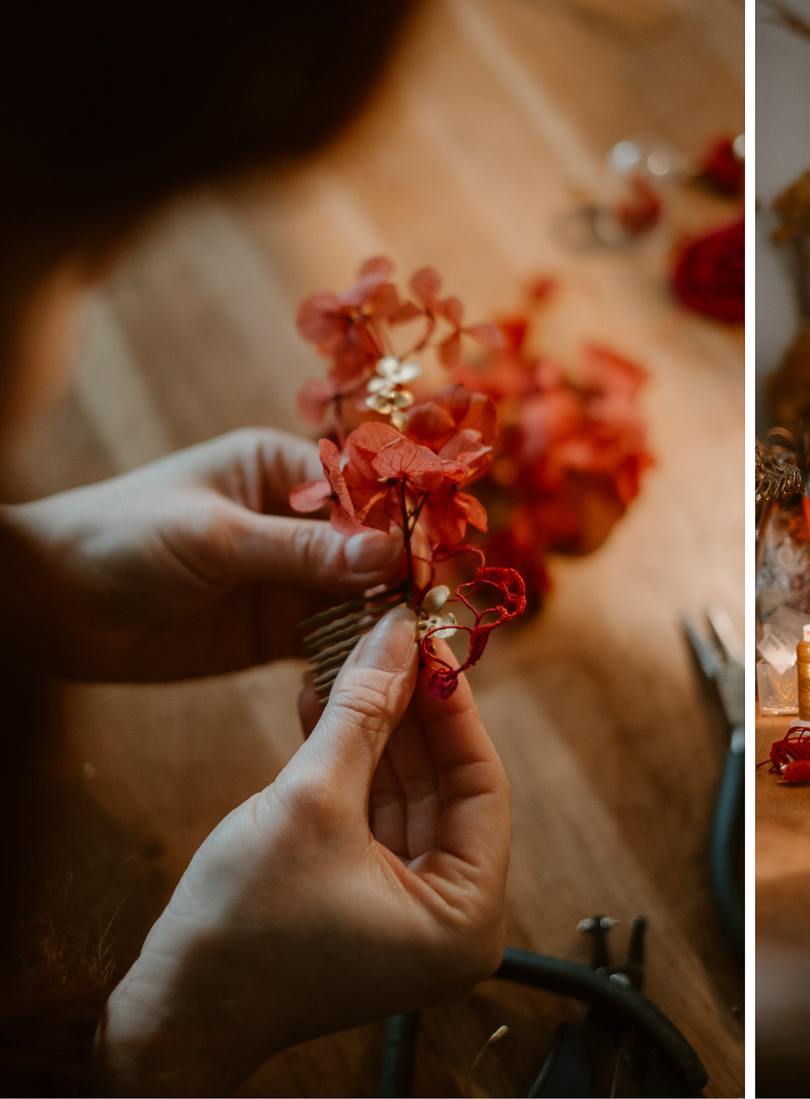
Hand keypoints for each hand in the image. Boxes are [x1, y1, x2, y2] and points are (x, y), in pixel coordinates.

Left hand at [3, 427, 402, 680]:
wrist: (45, 608)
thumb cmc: (121, 539)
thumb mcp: (215, 537)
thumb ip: (302, 550)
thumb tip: (390, 552)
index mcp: (280, 469)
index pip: (361, 488)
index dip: (400, 520)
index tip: (434, 554)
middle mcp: (295, 519)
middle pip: (371, 544)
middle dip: (402, 573)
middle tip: (435, 606)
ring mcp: (289, 577)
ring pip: (359, 594)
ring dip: (386, 616)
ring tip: (420, 644)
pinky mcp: (277, 630)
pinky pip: (333, 638)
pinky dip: (358, 652)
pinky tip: (384, 668)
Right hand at [98, 607, 509, 1094]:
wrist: (170, 1011)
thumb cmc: (241, 934)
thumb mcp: (312, 800)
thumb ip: (363, 712)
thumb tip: (395, 636)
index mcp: (466, 916)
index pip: (482, 785)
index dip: (454, 708)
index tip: (431, 645)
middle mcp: (452, 918)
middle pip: (445, 786)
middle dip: (412, 711)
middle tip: (393, 643)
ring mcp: (411, 913)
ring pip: (408, 795)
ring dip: (377, 729)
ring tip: (356, 661)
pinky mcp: (369, 901)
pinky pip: (376, 816)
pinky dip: (354, 765)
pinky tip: (330, 707)